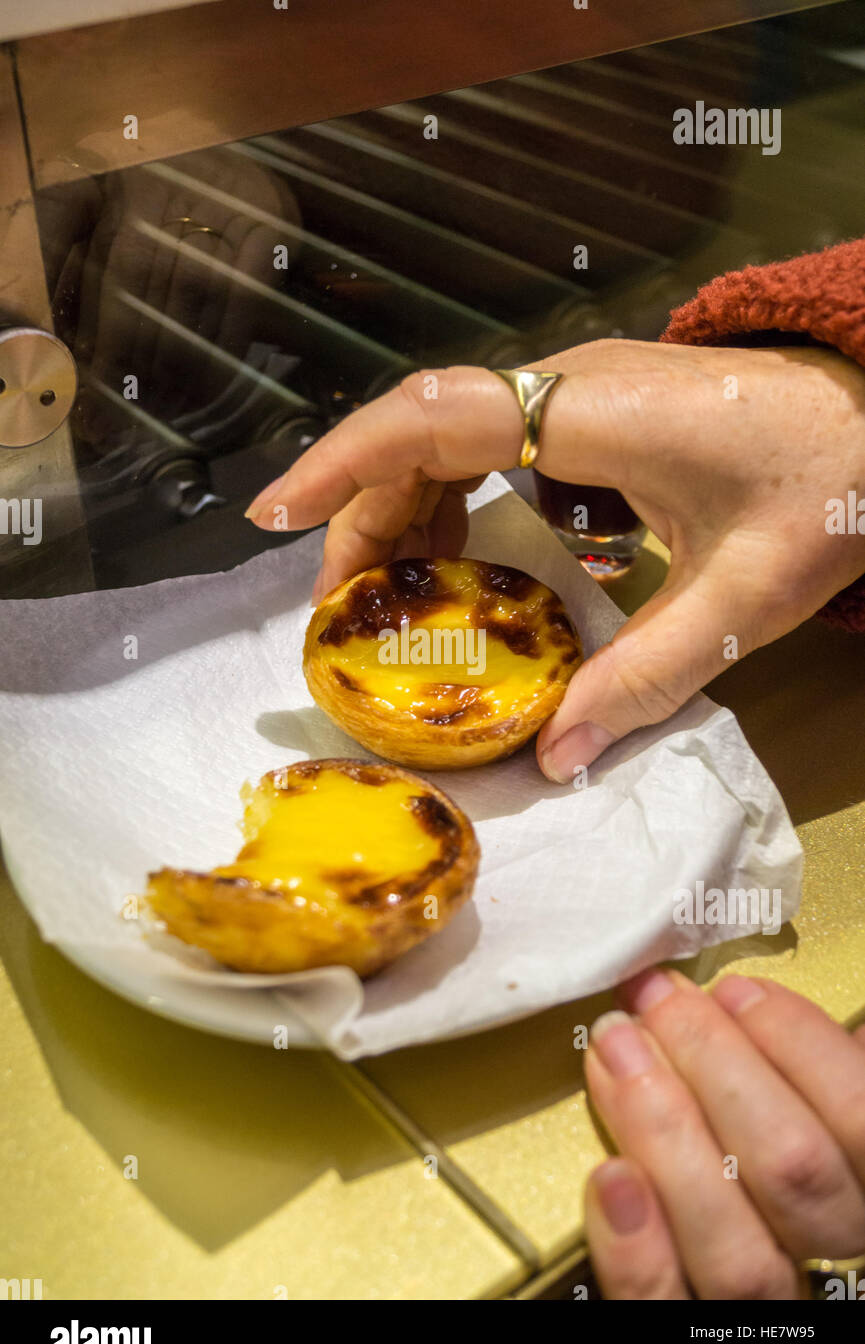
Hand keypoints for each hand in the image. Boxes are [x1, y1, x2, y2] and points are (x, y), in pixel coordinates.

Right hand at [245, 339, 864, 780]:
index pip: (435, 418)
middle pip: (421, 428)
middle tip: (335, 611)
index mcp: (595, 415)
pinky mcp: (591, 408)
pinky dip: (448, 499)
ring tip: (382, 599)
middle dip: (360, 513)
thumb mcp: (747, 598)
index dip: (344, 465)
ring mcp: (579, 389)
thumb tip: (555, 757)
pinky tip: (454, 565)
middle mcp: (571, 384)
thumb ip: (649, 676)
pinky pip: (489, 440)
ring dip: (400, 508)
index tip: (274, 518)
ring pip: (447, 431)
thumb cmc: (830, 486)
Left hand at [583, 972, 864, 1298]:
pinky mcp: (680, 1339)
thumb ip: (827, 1077)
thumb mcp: (824, 1115)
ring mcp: (766, 1309)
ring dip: (666, 1131)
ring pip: (737, 1247)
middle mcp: (836, 1258)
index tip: (734, 990)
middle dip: (713, 1063)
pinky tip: (609, 1177)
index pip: (861, 1118)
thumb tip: (813, 1010)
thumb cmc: (781, 1158)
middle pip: (792, 1168)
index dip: (797, 1043)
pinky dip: (635, 1245)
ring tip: (617, 1054)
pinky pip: (664, 1308)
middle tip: (657, 1001)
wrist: (735, 1279)